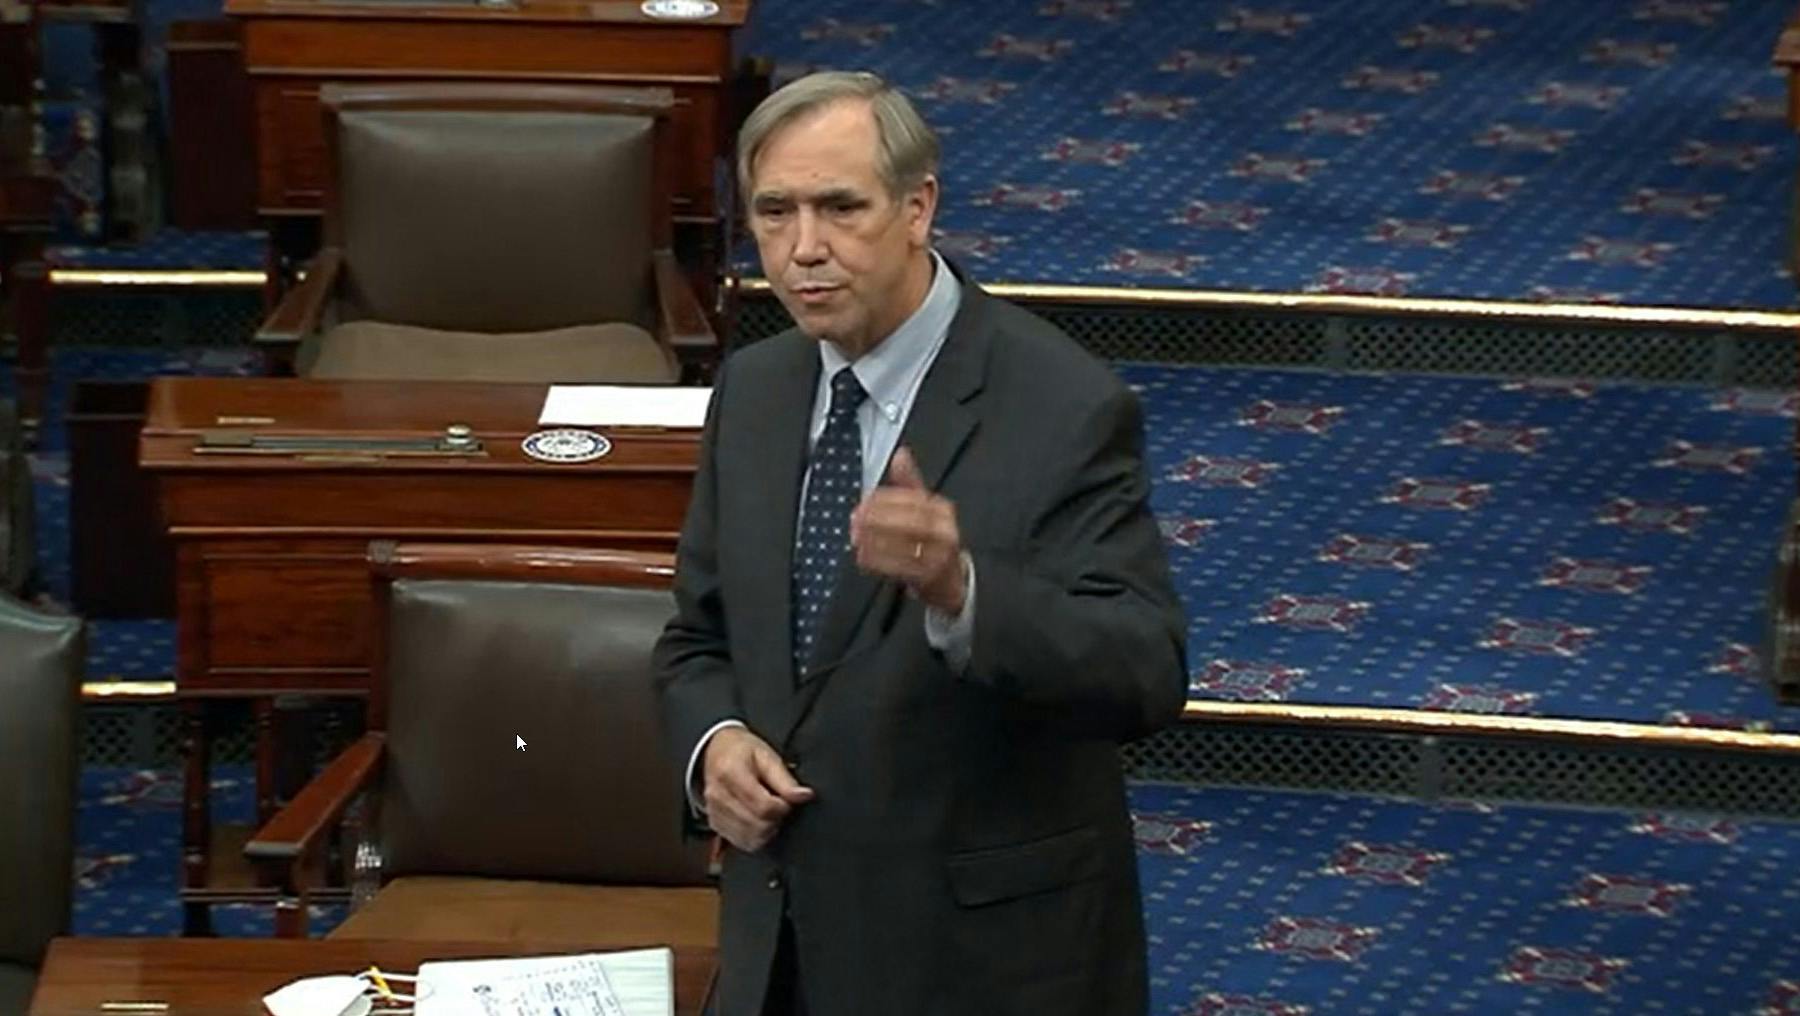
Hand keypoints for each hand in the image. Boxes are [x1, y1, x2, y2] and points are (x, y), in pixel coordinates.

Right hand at [700, 726, 813, 852]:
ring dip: (768, 830)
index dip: (783, 807)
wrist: (715, 751)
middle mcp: (718, 796)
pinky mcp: (715, 824)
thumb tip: (805, 796)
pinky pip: (741, 842)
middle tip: (781, 806)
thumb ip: (785, 779)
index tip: (788, 800)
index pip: (764, 806)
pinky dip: (756, 837)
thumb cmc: (742, 751)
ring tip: (770, 813)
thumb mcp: (767, 756)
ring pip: (750, 838)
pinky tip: (759, 822)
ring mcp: (714, 812)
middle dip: (777, 819)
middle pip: (758, 825)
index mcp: (731, 773)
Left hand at [850, 446, 965, 614]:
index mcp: (943, 510)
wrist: (951, 581)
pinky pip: (902, 567)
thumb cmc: (933, 541)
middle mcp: (946, 531)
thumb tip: (900, 454)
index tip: (863, 502)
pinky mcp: (931, 577)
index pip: (912, 499)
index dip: (885, 500)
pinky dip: (880, 561)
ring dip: (875, 541)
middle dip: (879, 520)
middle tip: (855, 520)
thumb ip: (909, 483)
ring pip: (905, 544)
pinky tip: (863, 557)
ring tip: (855, 537)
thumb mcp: (925, 510)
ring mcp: (941, 555)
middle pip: (909, 521)